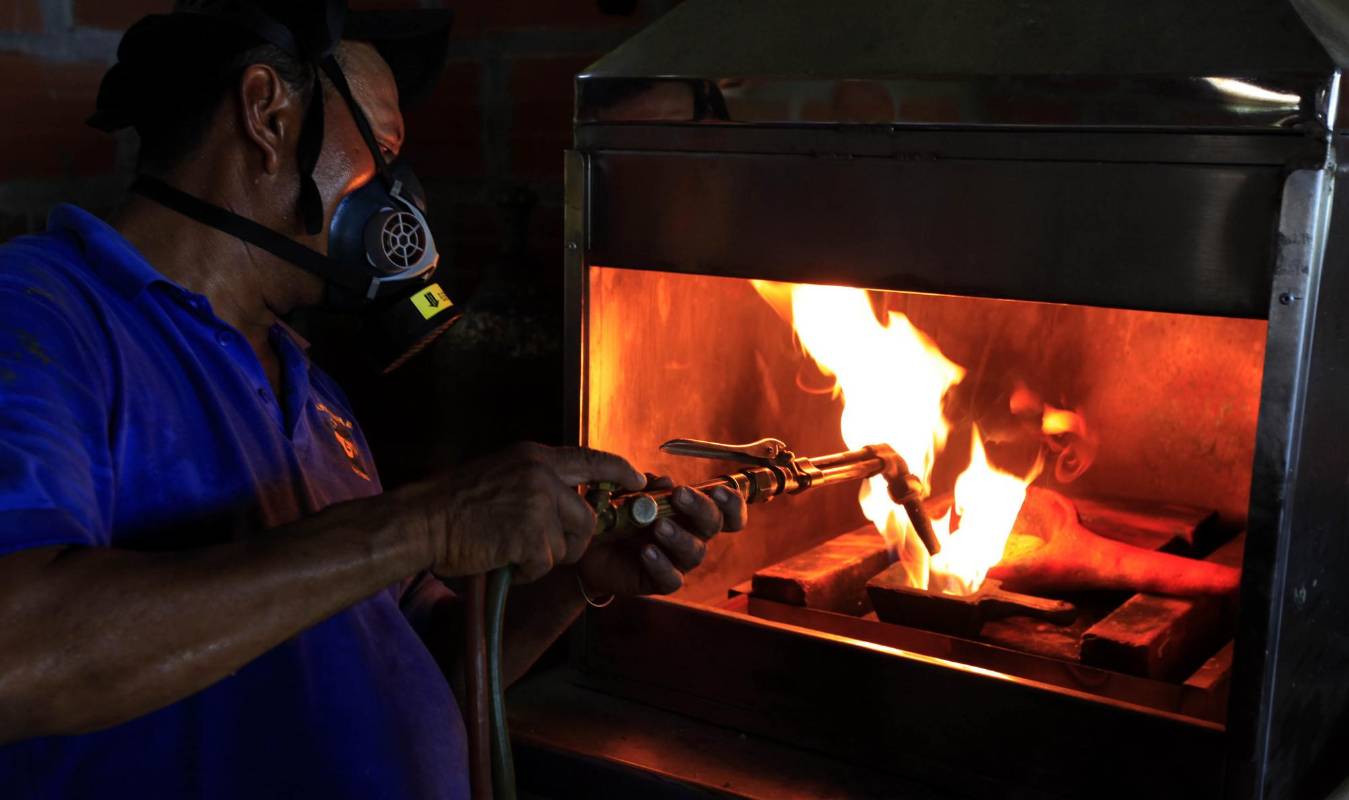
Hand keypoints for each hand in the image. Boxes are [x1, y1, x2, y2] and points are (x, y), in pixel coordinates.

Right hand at [409, 443, 644, 581]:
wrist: (422, 522)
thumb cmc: (455, 505)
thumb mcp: (503, 475)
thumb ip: (539, 482)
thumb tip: (575, 501)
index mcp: (535, 457)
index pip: (592, 459)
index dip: (620, 471)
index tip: (639, 480)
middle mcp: (541, 474)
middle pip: (587, 517)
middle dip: (574, 541)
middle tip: (546, 549)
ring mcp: (537, 503)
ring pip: (567, 544)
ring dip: (543, 557)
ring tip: (510, 550)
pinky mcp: (530, 534)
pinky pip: (545, 563)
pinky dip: (525, 570)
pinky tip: (501, 560)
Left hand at [577, 476, 746, 596]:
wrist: (590, 547)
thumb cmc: (617, 515)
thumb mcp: (629, 493)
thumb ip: (648, 487)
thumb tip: (666, 481)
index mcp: (690, 511)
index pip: (725, 509)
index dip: (731, 502)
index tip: (718, 490)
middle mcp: (691, 534)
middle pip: (713, 525)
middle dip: (702, 508)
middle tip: (680, 496)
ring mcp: (678, 560)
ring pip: (696, 552)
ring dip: (679, 537)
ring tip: (658, 527)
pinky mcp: (660, 581)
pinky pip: (672, 579)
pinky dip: (661, 565)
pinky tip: (646, 552)